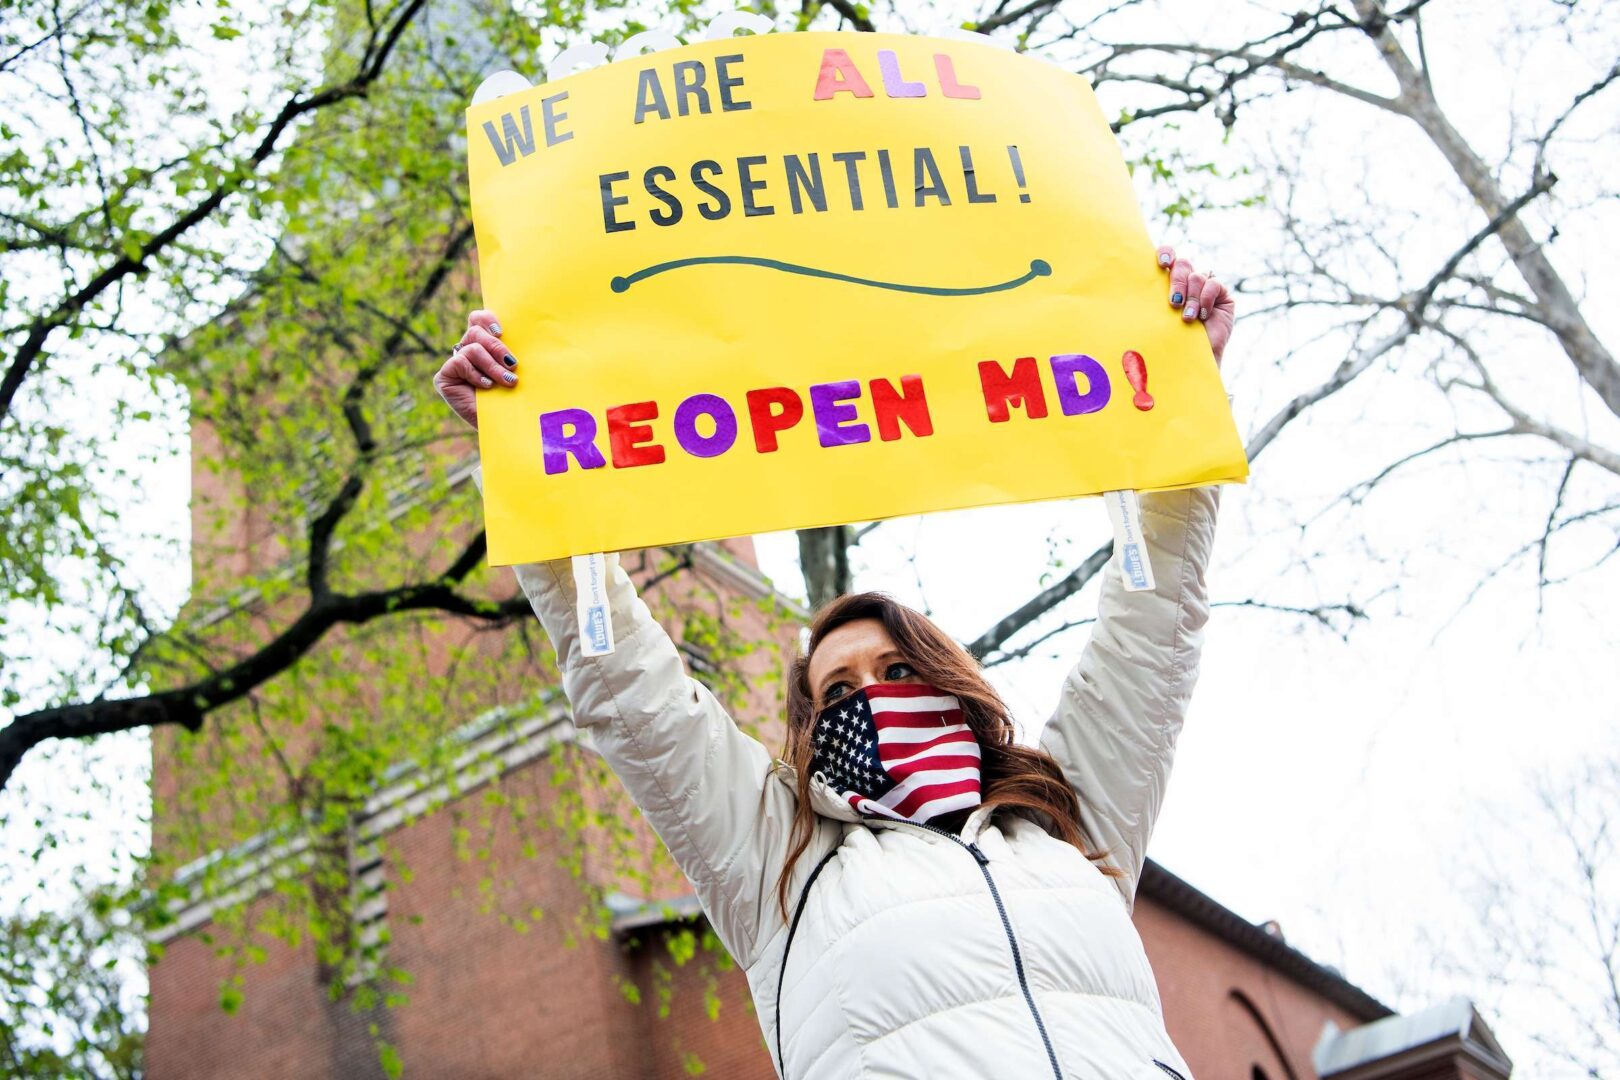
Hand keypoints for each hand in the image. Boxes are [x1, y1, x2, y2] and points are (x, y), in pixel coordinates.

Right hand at [433, 310, 516, 428]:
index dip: (487, 319)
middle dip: (496, 346)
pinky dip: (476, 374)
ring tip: (507, 382)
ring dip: (493, 365)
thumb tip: (528, 331)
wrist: (505, 428)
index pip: (478, 319)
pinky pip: (460, 363)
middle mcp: (466, 352)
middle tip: (513, 364)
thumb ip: (513, 351)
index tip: (502, 332)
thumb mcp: (517, 370)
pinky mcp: (444, 378)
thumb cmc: (515, 398)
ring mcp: (454, 365)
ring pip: (472, 348)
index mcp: (483, 345)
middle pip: (475, 330)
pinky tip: (486, 387)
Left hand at [1156, 245, 1233, 366]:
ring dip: (1191, 298)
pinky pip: (1213, 284)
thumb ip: (1152, 298)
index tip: (1162, 263)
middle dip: (1177, 281)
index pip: (1168, 256)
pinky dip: (1206, 299)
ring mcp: (1205, 287)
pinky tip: (1203, 316)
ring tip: (1188, 318)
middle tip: (1173, 303)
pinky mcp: (1222, 296)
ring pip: (1197, 276)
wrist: (1191, 361)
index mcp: (1167, 282)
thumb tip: (1137, 278)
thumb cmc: (1167, 342)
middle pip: (1182, 264)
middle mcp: (1187, 282)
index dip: (1166, 253)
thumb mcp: (1156, 317)